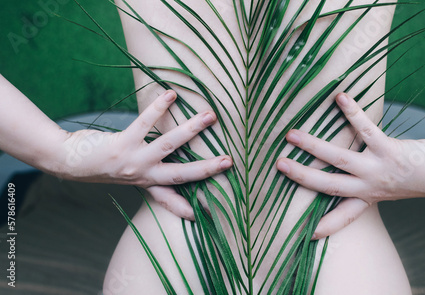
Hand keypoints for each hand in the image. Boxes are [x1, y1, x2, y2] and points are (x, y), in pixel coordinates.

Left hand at [61, 90, 232, 219]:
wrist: (69, 161)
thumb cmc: (104, 165)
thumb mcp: (129, 176)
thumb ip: (150, 176)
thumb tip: (168, 169)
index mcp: (146, 183)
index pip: (171, 197)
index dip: (187, 206)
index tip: (206, 213)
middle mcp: (143, 175)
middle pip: (180, 174)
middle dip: (206, 169)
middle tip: (228, 162)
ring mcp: (134, 160)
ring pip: (168, 145)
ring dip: (191, 130)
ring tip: (210, 116)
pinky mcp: (122, 143)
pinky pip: (143, 124)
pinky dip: (158, 108)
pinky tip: (171, 95)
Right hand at [277, 93, 424, 238]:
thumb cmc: (418, 177)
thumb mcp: (389, 187)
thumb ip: (367, 183)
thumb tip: (343, 164)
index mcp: (369, 197)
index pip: (344, 214)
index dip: (326, 223)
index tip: (308, 233)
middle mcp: (370, 187)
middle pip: (329, 184)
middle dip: (302, 176)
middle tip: (279, 165)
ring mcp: (379, 169)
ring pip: (340, 159)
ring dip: (313, 146)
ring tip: (291, 134)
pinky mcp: (391, 151)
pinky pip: (367, 131)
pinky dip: (352, 113)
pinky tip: (340, 97)